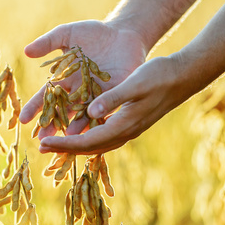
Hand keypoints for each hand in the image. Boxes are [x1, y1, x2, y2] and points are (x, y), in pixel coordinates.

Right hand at [20, 20, 147, 137]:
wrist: (124, 32)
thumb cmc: (94, 33)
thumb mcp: (68, 34)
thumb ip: (48, 42)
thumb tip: (27, 51)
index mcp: (66, 79)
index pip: (47, 96)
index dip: (35, 108)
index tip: (23, 119)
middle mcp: (79, 92)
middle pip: (62, 111)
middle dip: (52, 125)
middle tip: (42, 141)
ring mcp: (97, 96)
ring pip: (83, 115)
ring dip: (75, 128)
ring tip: (67, 140)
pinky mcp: (115, 95)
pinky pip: (106, 110)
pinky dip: (99, 119)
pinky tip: (94, 131)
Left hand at [38, 56, 189, 154]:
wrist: (182, 77)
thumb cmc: (159, 76)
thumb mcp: (135, 83)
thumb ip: (113, 98)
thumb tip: (90, 111)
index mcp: (124, 124)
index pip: (88, 141)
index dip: (64, 144)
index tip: (44, 143)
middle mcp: (125, 132)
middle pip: (90, 147)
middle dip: (65, 148)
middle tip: (41, 146)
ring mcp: (129, 129)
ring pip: (97, 144)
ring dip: (75, 145)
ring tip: (56, 142)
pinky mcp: (130, 122)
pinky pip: (104, 136)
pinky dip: (88, 137)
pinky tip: (79, 131)